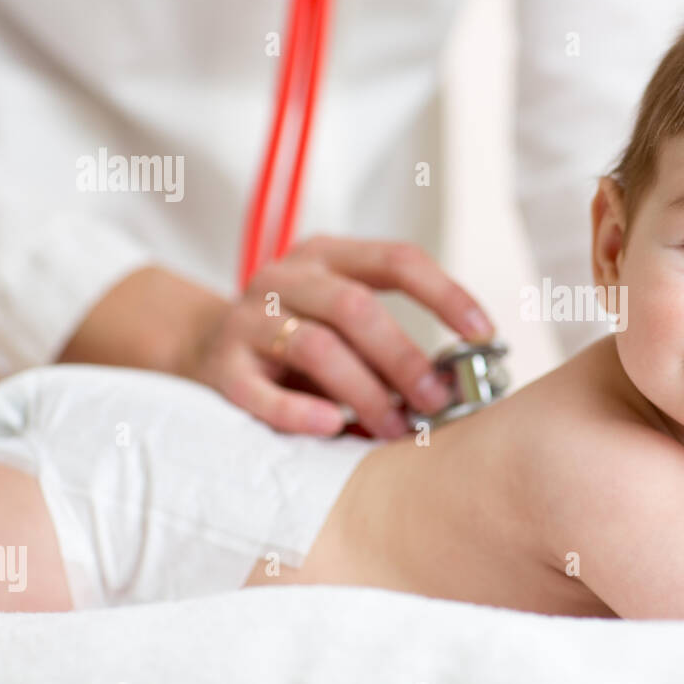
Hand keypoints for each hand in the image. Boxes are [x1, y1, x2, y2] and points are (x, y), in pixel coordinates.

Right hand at [182, 236, 493, 436]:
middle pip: (356, 307)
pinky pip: (260, 392)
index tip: (484, 333)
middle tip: (437, 401)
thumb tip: (456, 386)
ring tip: (394, 428)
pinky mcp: (221, 367)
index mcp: (327, 255)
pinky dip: (300, 412)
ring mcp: (247, 319)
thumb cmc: (296, 341)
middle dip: (404, 358)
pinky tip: (332, 428)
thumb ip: (388, 341)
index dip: (445, 294)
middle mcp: (285, 278)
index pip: (396, 259)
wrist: (200, 346)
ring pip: (316, 347)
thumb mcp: (341, 322)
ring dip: (365, 393)